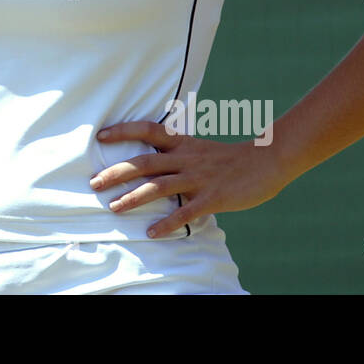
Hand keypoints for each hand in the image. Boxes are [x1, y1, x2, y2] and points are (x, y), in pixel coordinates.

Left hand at [89, 121, 289, 236]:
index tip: (101, 135)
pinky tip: (152, 233)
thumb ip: (178, 152)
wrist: (269, 160)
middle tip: (94, 182)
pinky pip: (185, 211)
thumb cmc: (233, 157)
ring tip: (114, 208)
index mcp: (184, 143)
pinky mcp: (212, 197)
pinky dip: (167, 223)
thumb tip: (154, 161)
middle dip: (117, 172)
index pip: (148, 131)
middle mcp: (187, 158)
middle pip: (145, 162)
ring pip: (159, 186)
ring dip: (134, 197)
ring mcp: (198, 178)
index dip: (124, 131)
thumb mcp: (201, 148)